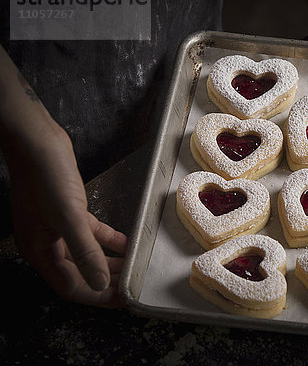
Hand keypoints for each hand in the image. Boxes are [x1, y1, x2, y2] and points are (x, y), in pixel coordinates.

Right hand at [8, 121, 127, 307]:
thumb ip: (85, 252)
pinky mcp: (71, 212)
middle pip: (81, 273)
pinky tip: (129, 243)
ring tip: (135, 268)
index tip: (122, 300)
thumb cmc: (46, 178)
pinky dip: (110, 240)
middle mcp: (48, 244)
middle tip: (133, 286)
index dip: (97, 296)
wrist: (38, 142)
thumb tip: (101, 283)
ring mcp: (59, 228)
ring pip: (88, 254)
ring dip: (110, 262)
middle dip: (107, 281)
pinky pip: (92, 234)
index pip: (71, 286)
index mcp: (41, 252)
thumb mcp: (69, 217)